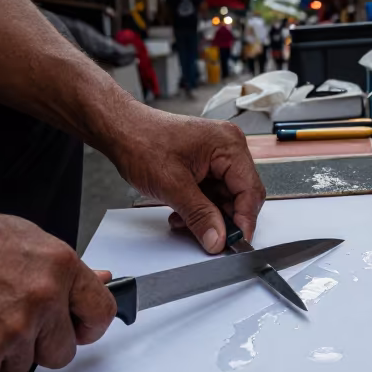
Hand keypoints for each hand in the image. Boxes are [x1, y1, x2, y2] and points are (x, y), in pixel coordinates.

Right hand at [0, 202, 115, 371]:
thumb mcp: (21, 238)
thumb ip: (60, 269)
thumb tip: (98, 280)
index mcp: (59, 265)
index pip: (100, 312)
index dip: (88, 327)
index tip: (77, 330)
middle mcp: (43, 297)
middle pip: (62, 352)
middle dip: (38, 345)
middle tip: (8, 321)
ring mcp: (14, 329)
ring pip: (23, 367)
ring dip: (1, 353)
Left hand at [112, 110, 264, 251]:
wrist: (120, 130)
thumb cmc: (142, 142)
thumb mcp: (172, 186)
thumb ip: (200, 215)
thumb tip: (218, 239)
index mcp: (228, 145)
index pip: (250, 190)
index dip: (244, 220)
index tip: (235, 242)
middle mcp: (228, 148)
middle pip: (241, 196)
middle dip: (223, 219)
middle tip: (210, 239)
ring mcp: (217, 156)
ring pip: (225, 198)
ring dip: (208, 216)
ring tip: (185, 222)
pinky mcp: (205, 164)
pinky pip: (212, 193)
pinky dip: (199, 207)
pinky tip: (181, 214)